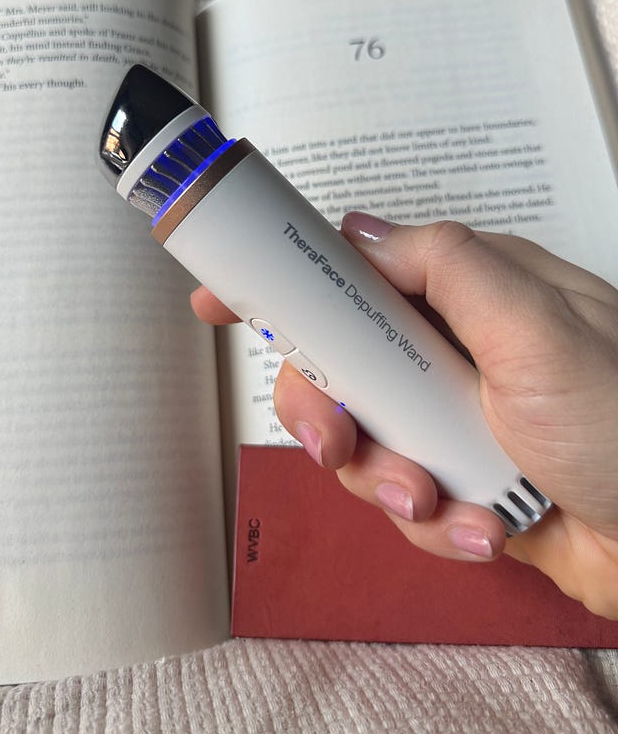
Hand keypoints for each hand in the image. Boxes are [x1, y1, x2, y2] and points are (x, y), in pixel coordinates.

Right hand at [191, 213, 617, 618]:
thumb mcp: (538, 328)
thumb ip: (447, 267)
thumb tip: (361, 232)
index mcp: (467, 298)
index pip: (356, 275)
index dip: (287, 287)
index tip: (221, 302)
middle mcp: (452, 356)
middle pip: (339, 369)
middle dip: (328, 412)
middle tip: (336, 439)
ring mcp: (454, 422)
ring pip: (363, 442)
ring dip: (385, 479)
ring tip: (435, 497)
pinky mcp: (462, 483)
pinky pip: (404, 500)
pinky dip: (435, 522)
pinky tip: (485, 529)